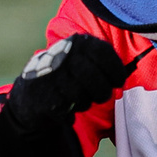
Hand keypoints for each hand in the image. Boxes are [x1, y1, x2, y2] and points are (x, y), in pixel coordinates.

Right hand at [4, 35, 129, 128]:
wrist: (29, 94)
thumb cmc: (66, 78)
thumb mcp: (81, 60)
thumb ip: (101, 62)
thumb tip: (126, 74)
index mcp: (77, 43)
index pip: (104, 53)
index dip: (116, 70)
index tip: (118, 81)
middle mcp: (62, 55)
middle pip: (95, 79)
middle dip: (102, 92)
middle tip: (101, 95)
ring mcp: (49, 75)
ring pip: (82, 97)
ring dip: (85, 102)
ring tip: (79, 99)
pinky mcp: (40, 95)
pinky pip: (66, 111)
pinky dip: (69, 114)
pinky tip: (64, 109)